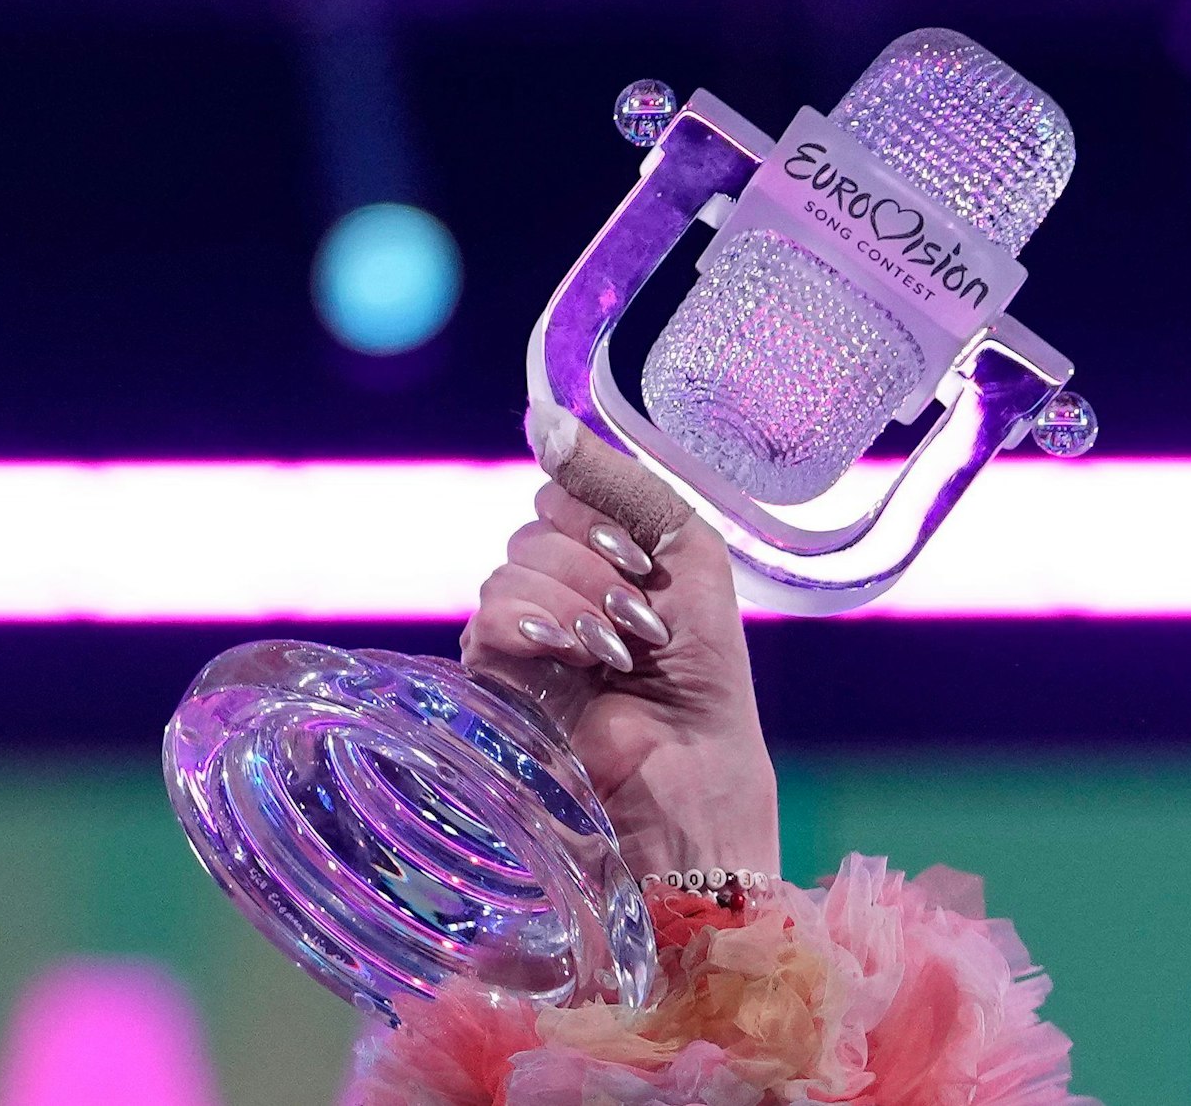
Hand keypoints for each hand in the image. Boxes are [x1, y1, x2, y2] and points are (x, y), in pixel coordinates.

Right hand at [460, 480, 778, 882]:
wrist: (693, 774)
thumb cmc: (704, 676)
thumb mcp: (685, 554)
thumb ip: (620, 482)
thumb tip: (541, 417)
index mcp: (604, 558)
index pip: (562, 492)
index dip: (599, 515)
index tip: (642, 562)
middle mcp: (556, 591)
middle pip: (535, 525)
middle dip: (595, 565)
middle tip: (638, 624)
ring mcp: (521, 638)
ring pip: (510, 567)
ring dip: (575, 603)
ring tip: (616, 655)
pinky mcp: (494, 684)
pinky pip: (486, 617)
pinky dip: (534, 628)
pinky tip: (572, 661)